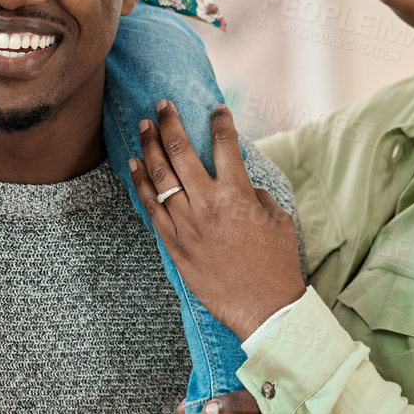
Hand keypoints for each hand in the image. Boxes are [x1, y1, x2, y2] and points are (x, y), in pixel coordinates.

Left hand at [129, 100, 305, 339]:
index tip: (217, 108)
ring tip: (144, 126)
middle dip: (169, 122)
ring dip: (150, 146)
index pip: (225, 144)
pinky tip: (134, 165)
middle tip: (162, 105)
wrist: (264, 308)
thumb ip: (255, 194)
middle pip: (181, 151)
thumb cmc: (277, 263)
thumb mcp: (278, 219)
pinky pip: (150, 207)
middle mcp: (207, 204)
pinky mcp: (174, 244)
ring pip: (159, 176)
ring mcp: (186, 224)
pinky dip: (140, 183)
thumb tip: (240, 181)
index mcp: (237, 194)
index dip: (220, 121)